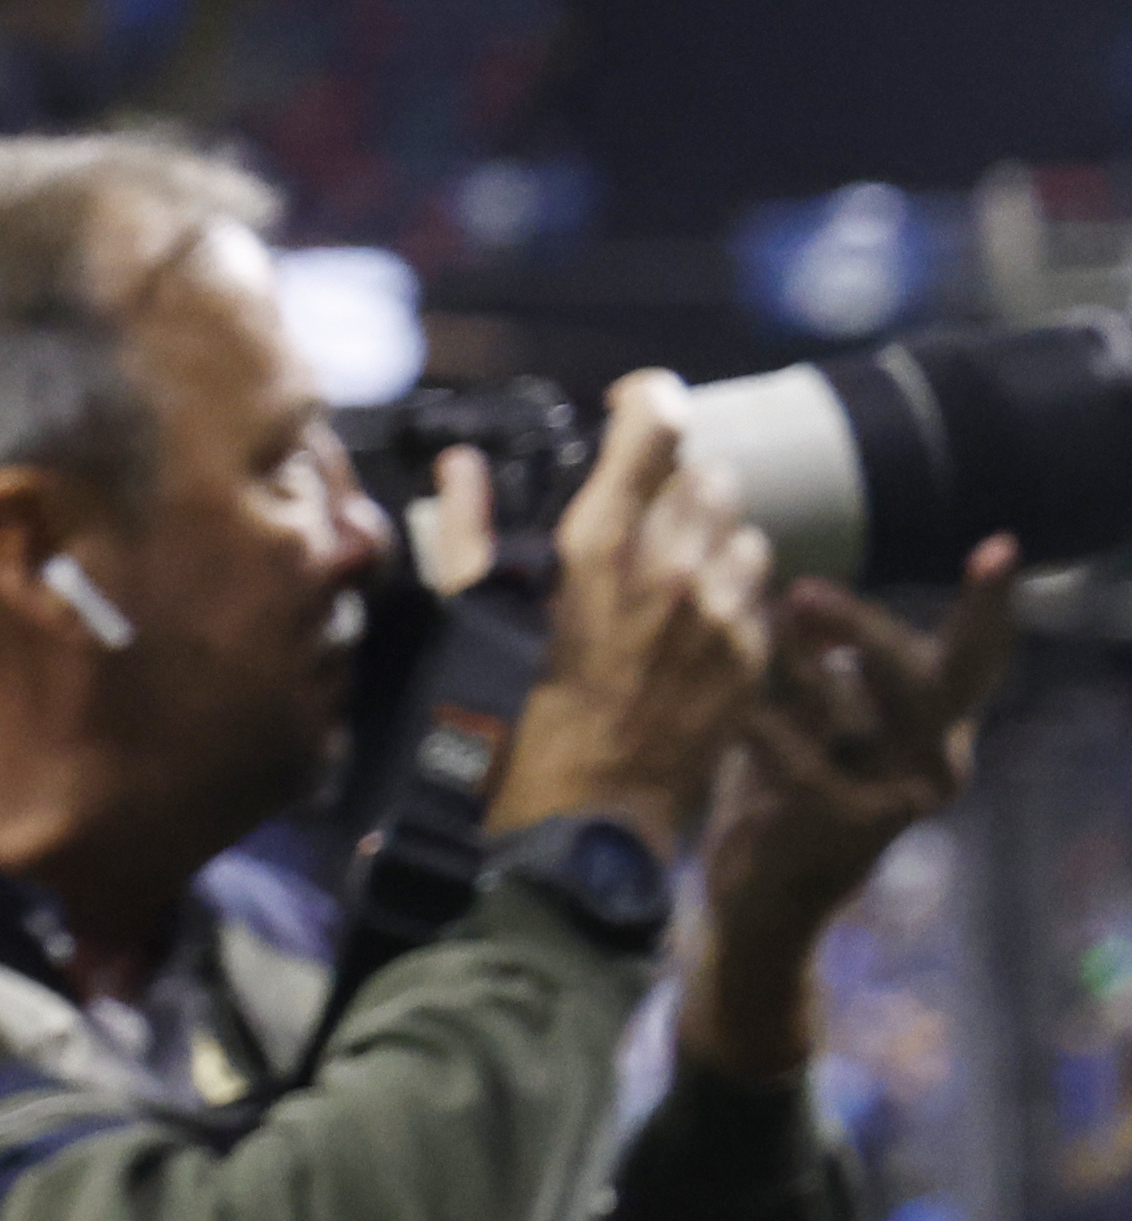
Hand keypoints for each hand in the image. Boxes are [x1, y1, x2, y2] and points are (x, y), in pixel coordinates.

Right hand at [491, 375, 775, 860]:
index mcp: (600, 547)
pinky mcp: (751, 662)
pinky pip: (759, 597)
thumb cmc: (506, 722)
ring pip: (745, 532)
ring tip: (674, 565)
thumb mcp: (470, 618)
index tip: (633, 403)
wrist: (577, 820)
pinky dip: (731, 595)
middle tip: (645, 503)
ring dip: (713, 535)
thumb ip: (468, 528)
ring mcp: (722, 618)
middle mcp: (673, 570)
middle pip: (710, 474)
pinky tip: (692, 622)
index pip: (657, 427)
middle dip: (677, 478)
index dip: (649, 400)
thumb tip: (461, 466)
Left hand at [682, 544, 1011, 1080]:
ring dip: (785, 671)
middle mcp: (935, 758)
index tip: (1002, 550)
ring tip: (739, 653)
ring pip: (846, 707)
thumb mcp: (810, 710)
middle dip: (864, 627)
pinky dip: (753, 726)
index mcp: (934, 723)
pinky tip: (724, 715)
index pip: (973, 657)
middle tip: (805, 592)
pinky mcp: (852, 824)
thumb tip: (799, 593)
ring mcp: (900, 795)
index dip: (988, 605)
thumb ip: (819, 656)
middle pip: (921, 675)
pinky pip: (794, 752)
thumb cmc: (786, 784)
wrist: (762, 891)